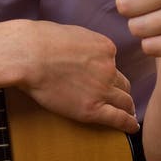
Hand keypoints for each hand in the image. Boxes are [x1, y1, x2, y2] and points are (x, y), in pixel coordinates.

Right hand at [15, 20, 138, 133]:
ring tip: (128, 115)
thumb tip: (81, 50)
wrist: (28, 55)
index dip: (108, 73)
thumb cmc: (39, 41)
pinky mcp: (92, 108)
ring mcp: (102, 88)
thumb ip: (83, 44)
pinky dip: (128, 124)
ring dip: (127, 108)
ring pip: (124, 101)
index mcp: (105, 47)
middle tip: (121, 100)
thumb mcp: (70, 33)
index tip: (105, 80)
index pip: (113, 64)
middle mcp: (109, 67)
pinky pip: (119, 118)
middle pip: (123, 84)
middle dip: (121, 91)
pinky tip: (132, 127)